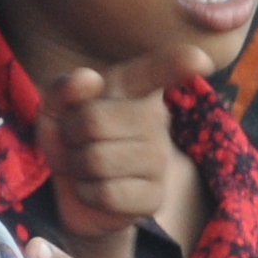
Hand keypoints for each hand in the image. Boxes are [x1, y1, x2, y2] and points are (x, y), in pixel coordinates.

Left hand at [39, 49, 211, 238]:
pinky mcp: (154, 197)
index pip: (156, 70)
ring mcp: (159, 160)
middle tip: (76, 143)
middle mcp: (154, 119)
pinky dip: (87, 194)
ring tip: (85, 167)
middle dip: (70, 137)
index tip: (201, 59)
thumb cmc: (71, 140)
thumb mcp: (56, 109)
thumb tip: (90, 79)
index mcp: (132, 88)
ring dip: (77, 167)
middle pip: (94, 121)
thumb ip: (63, 88)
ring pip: (98, 159)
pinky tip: (95, 191)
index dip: (178, 63)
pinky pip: (107, 193)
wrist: (76, 192)